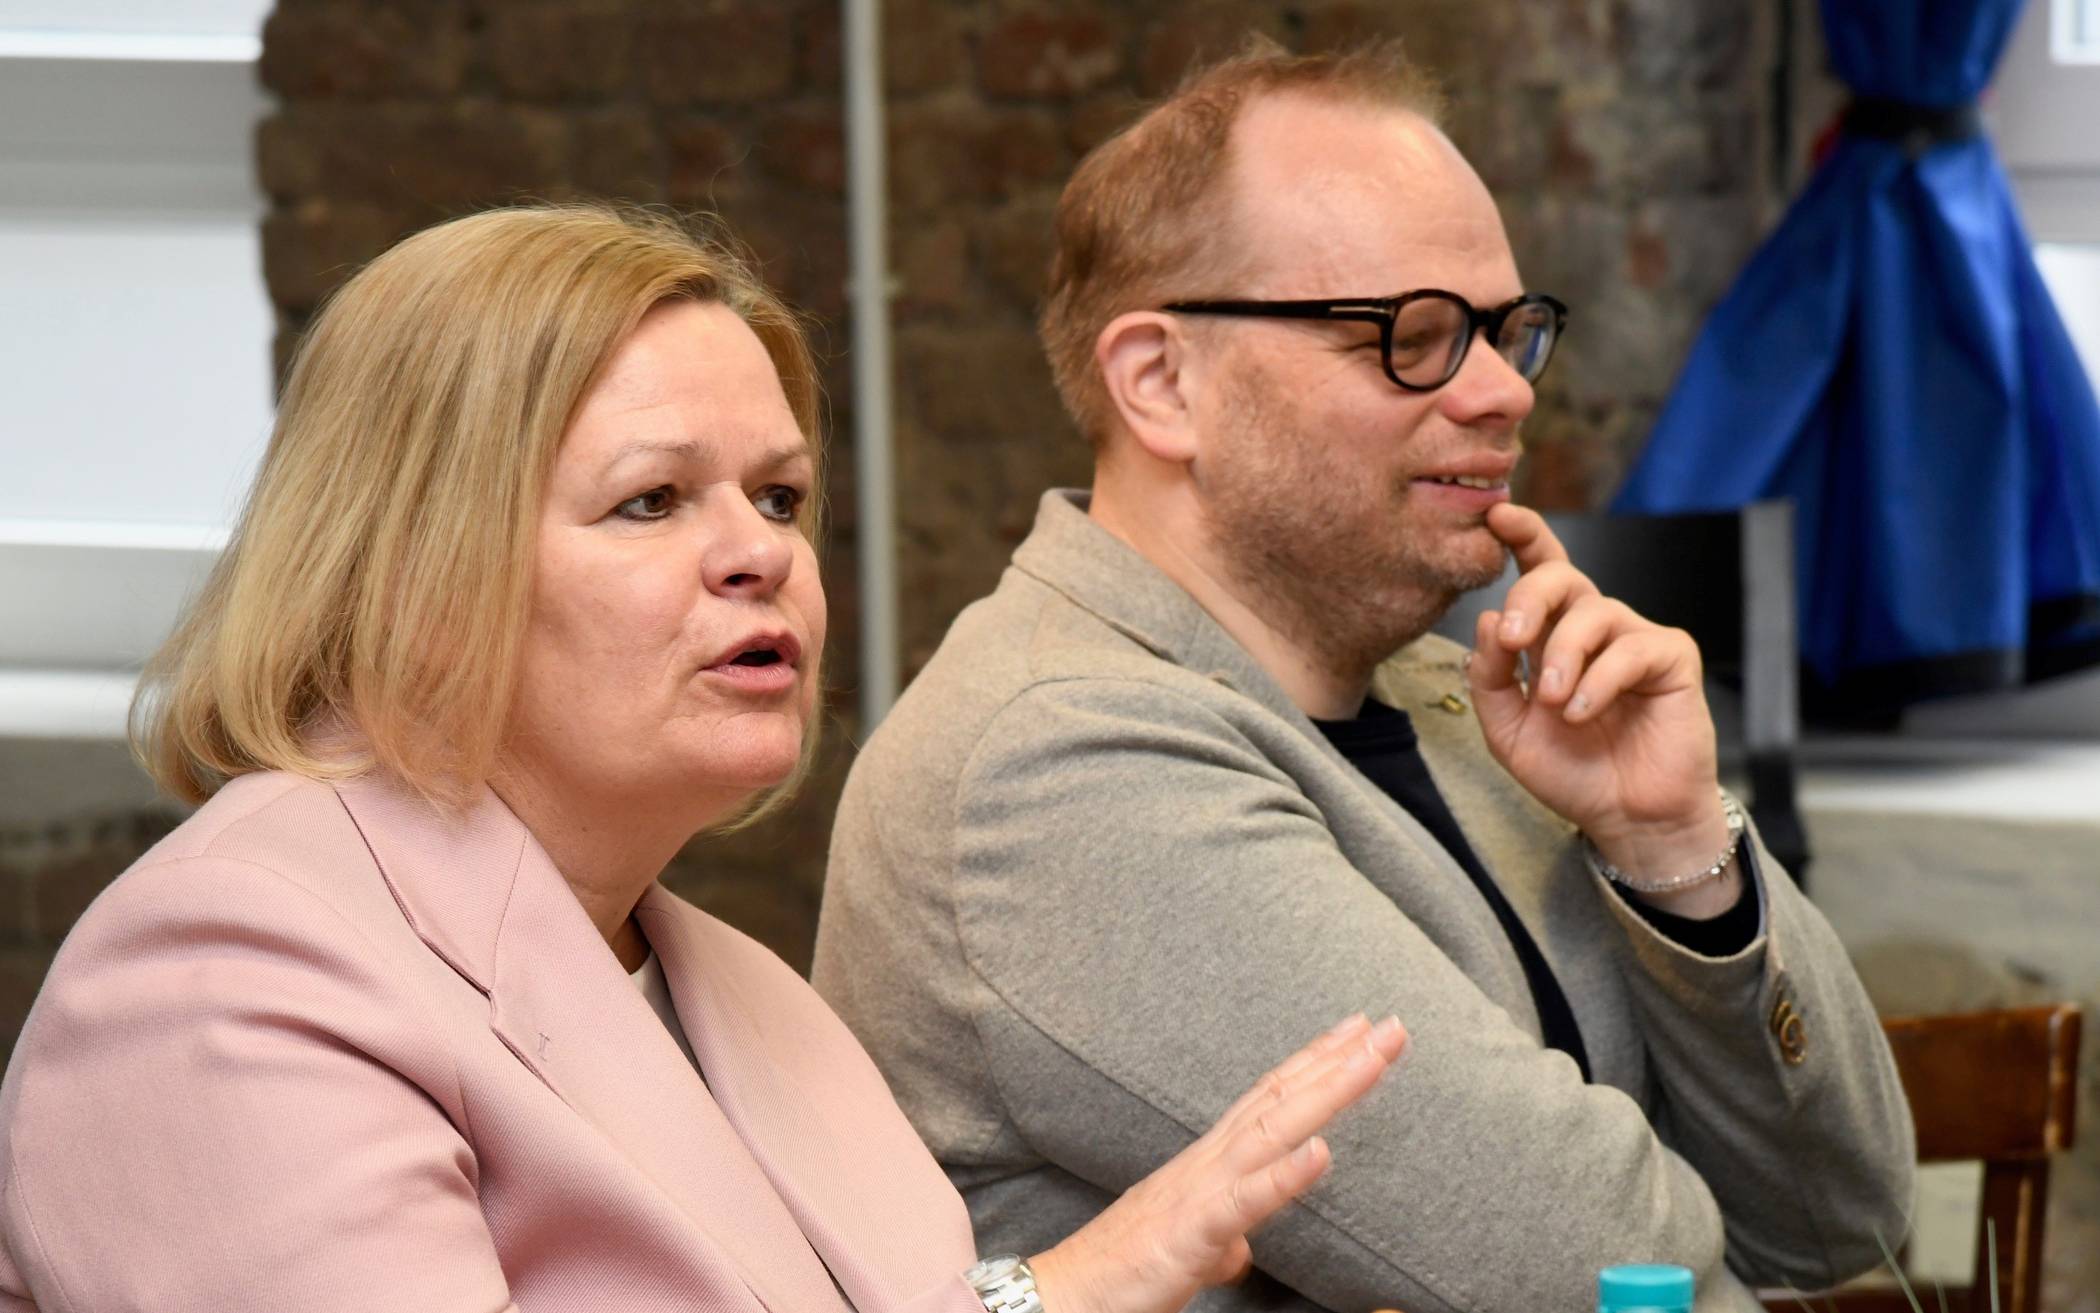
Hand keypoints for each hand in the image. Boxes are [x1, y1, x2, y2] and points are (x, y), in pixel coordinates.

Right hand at [1028, 1013, 1405, 1312]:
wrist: (1064, 1296)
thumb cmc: (1123, 1271)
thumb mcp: (1189, 1249)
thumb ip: (1222, 1234)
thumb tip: (1244, 1242)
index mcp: (1211, 1164)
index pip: (1272, 1100)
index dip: (1317, 1063)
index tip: (1360, 1030)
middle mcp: (1208, 1163)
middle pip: (1282, 1099)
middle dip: (1339, 1061)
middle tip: (1392, 1025)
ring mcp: (1200, 1192)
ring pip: (1273, 1131)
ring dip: (1328, 1092)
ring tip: (1373, 1060)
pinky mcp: (1191, 1233)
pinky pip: (1244, 1201)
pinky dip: (1285, 1174)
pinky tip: (1322, 1151)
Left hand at [1465, 506, 1730, 889]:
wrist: (1625, 819)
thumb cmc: (1572, 771)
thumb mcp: (1509, 730)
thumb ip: (1490, 678)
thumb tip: (1486, 619)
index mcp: (1552, 635)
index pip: (1538, 572)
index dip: (1522, 537)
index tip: (1497, 516)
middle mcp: (1593, 628)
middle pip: (1561, 577)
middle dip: (1530, 597)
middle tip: (1514, 638)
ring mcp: (1634, 639)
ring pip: (1594, 613)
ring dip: (1562, 657)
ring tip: (1554, 703)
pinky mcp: (1672, 658)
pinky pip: (1632, 648)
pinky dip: (1600, 681)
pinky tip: (1583, 713)